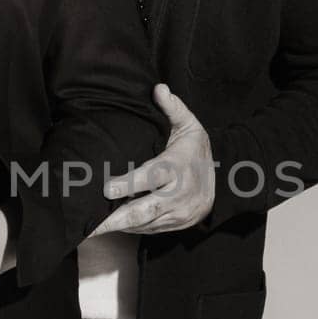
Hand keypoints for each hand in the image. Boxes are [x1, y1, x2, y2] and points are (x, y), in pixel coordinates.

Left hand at [89, 83, 215, 235]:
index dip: (129, 183)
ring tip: (93, 227)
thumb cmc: (197, 151)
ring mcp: (178, 213)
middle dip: (117, 219)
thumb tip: (158, 88)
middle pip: (147, 209)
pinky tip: (111, 225)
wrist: (225, 184)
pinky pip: (149, 230)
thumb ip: (173, 109)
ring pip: (145, 223)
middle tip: (92, 225)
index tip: (108, 188)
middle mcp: (179, 194)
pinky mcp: (176, 226)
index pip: (152, 175)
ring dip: (119, 226)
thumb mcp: (190, 126)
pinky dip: (130, 228)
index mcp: (178, 166)